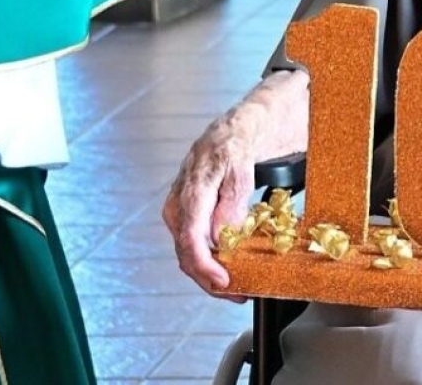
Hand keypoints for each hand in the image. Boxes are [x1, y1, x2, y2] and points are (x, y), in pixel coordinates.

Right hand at [162, 70, 308, 297]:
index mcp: (194, 186)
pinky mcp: (186, 210)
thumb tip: (218, 237)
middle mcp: (181, 198)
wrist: (234, 129)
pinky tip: (223, 267)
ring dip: (207, 272)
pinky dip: (206, 259)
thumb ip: (230, 202)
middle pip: (185, 249)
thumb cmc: (237, 143)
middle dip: (208, 277)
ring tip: (233, 287)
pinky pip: (191, 240)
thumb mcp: (240, 169)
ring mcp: (181, 205)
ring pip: (186, 249)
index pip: (190, 235)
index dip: (204, 264)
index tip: (223, 281)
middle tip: (235, 293)